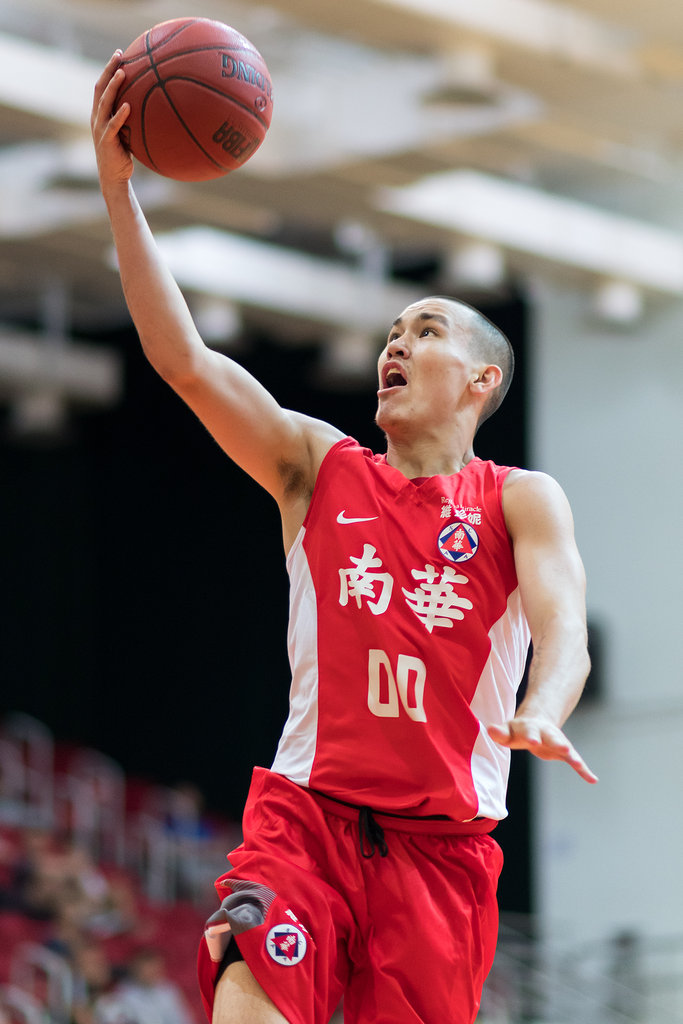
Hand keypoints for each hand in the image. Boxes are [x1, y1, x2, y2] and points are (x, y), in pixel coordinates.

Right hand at [91, 51, 133, 187]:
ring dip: (113, 86)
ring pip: (104, 102)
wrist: (113, 177)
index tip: (119, 54)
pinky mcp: (107, 141)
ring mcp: (100, 129)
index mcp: (99, 114)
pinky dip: (120, 115)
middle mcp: (97, 118)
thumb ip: (131, 119)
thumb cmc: (122, 155)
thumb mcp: (126, 133)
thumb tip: (152, 107)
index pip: (102, 86)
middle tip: (119, 54)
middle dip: (109, 69)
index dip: (109, 69)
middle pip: (100, 87)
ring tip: (123, 72)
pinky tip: (128, 106)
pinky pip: (113, 125)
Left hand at [488, 717, 597, 783]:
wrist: (537, 721)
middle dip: (557, 743)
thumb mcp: (507, 730)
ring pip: (565, 748)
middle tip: (563, 747)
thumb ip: (499, 732)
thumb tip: (490, 729)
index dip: (531, 736)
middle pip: (552, 737)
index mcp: (529, 728)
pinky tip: (593, 779)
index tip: (532, 741)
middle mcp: (545, 733)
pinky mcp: (564, 751)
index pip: (528, 731)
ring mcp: (556, 741)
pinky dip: (583, 770)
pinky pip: (575, 761)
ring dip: (571, 755)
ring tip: (578, 762)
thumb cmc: (517, 730)